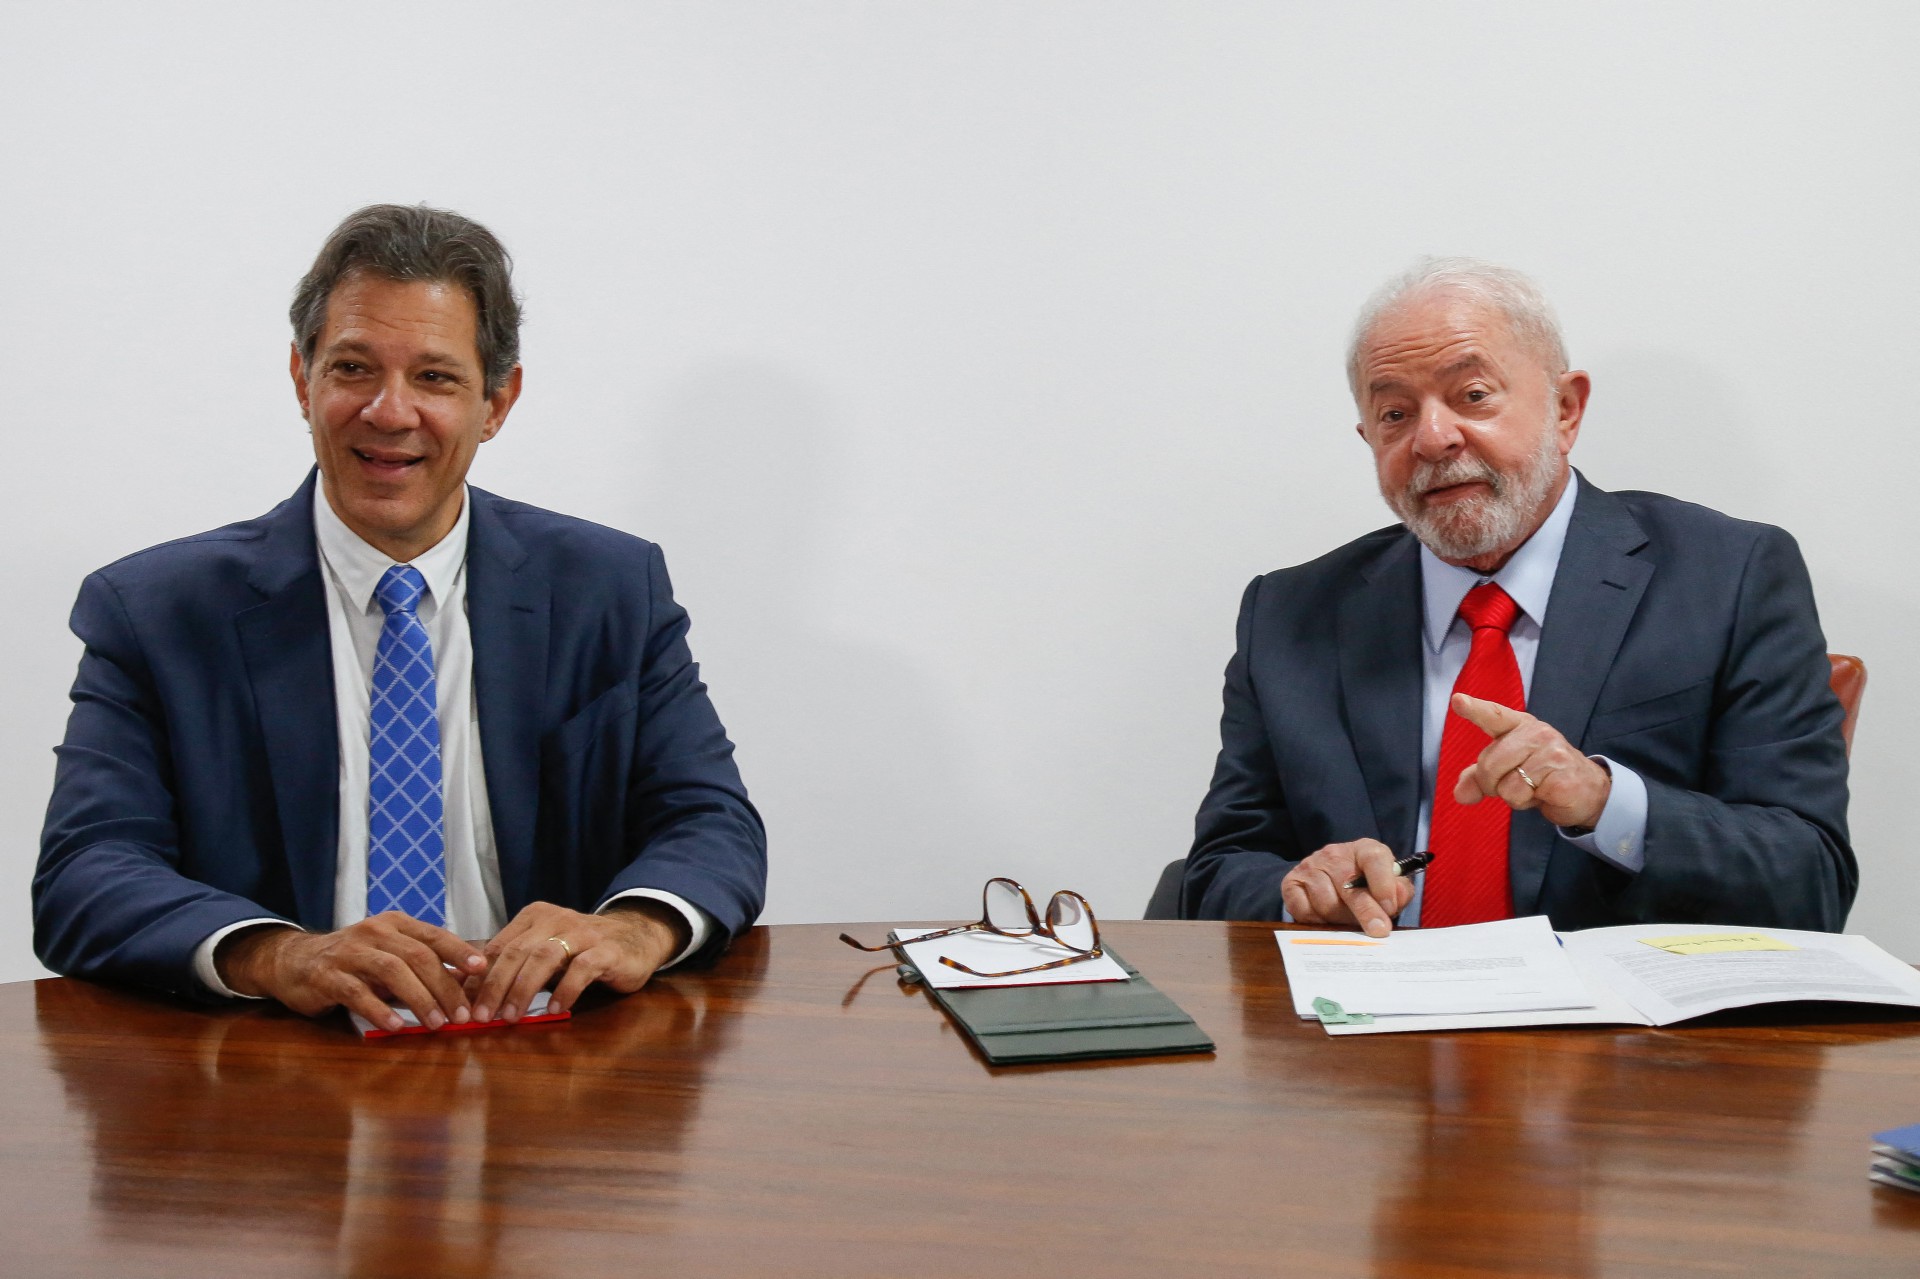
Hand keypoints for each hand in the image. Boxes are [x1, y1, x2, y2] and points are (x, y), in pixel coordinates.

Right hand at [216, 914, 487, 1032]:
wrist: (294, 960)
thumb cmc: (354, 961)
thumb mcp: (390, 955)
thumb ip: (422, 965)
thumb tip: (467, 983)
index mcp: (395, 924)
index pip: (435, 936)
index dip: (460, 951)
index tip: (482, 969)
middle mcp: (375, 932)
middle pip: (418, 956)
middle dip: (445, 987)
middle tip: (463, 1014)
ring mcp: (349, 952)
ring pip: (392, 971)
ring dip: (419, 999)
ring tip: (437, 1023)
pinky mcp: (327, 976)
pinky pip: (357, 992)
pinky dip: (379, 1009)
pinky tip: (396, 1026)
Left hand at [471, 898, 690, 1022]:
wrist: (635, 936)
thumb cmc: (581, 948)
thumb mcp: (543, 950)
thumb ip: (510, 964)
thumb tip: (462, 984)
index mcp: (535, 917)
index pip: (500, 946)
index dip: (480, 977)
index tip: (465, 1005)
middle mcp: (557, 919)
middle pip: (518, 952)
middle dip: (496, 986)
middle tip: (483, 1016)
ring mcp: (584, 933)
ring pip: (545, 957)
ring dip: (524, 989)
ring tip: (512, 1016)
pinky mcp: (608, 950)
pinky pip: (582, 968)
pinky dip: (566, 989)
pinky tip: (556, 1010)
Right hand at [1280, 838, 1416, 937]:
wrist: (1330, 880)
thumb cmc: (1366, 886)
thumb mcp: (1389, 885)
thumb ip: (1399, 892)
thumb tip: (1397, 898)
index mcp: (1363, 849)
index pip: (1374, 858)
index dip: (1383, 884)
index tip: (1390, 907)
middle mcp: (1334, 854)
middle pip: (1348, 885)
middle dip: (1365, 911)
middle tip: (1378, 931)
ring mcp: (1309, 867)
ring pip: (1326, 902)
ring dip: (1341, 920)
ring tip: (1349, 923)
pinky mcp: (1291, 883)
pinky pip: (1304, 910)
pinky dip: (1317, 921)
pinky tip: (1327, 921)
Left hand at [1450, 693, 1610, 828]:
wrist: (1589, 792)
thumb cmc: (1543, 776)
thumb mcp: (1507, 771)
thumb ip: (1479, 777)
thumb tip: (1461, 794)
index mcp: (1520, 726)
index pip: (1494, 715)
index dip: (1475, 709)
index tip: (1457, 700)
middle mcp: (1536, 733)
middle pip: (1488, 764)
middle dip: (1492, 783)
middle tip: (1516, 783)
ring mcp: (1551, 752)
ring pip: (1504, 784)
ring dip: (1512, 796)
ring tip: (1533, 788)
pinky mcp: (1560, 776)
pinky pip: (1520, 796)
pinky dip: (1527, 803)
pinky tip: (1544, 794)